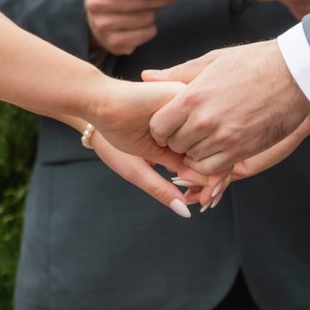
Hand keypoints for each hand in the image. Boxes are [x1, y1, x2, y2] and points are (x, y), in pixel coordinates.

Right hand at [84, 0, 177, 55]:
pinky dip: (151, 28)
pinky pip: (145, 34)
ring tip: (154, 7)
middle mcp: (94, 3)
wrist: (99, 14)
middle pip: (137, 1)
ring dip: (155, 12)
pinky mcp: (112, 43)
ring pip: (144, 18)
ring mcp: (101, 25)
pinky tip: (146, 22)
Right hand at [86, 78, 221, 215]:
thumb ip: (162, 188)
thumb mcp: (138, 170)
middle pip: (212, 154)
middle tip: (207, 198)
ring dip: (211, 164)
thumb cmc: (111, 140)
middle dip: (213, 179)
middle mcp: (184, 128)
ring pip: (210, 139)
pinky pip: (202, 122)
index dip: (208, 186)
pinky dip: (202, 146)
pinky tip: (196, 162)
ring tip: (205, 184)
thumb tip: (186, 212)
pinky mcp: (182, 98)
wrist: (96, 106)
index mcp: (176, 145)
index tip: (205, 202)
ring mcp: (185, 112)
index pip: (202, 166)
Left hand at [143, 41, 309, 176]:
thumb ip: (176, 74)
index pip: (158, 126)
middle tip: (191, 129)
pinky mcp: (241, 150)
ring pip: (192, 158)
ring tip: (207, 136)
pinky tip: (217, 148)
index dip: (161, 126)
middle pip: (174, 144)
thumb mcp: (211, 61)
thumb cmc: (253, 62)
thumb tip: (146, 76)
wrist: (294, 74)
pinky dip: (210, 163)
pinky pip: (212, 168)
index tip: (171, 122)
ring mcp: (223, 138)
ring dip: (195, 151)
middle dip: (178, 138)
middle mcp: (204, 120)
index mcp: (192, 96)